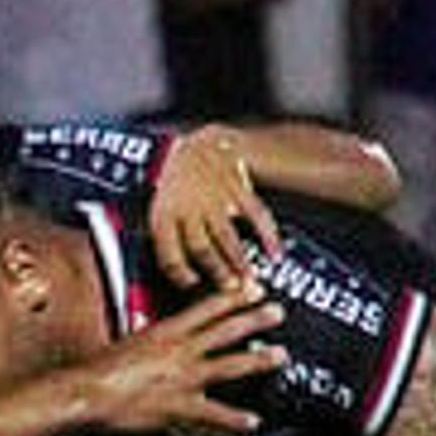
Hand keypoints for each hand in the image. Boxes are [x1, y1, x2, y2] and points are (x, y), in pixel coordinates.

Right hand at [72, 280, 281, 435]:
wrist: (86, 391)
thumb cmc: (97, 371)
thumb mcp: (126, 344)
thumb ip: (147, 341)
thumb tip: (152, 338)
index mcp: (164, 332)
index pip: (205, 307)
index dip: (232, 296)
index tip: (253, 287)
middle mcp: (179, 351)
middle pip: (225, 329)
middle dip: (255, 318)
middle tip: (278, 311)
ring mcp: (182, 378)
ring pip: (229, 365)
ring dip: (258, 360)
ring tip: (280, 356)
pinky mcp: (179, 407)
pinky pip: (214, 414)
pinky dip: (236, 419)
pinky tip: (254, 422)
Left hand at [145, 124, 281, 288]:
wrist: (198, 145)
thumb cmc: (178, 184)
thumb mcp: (160, 207)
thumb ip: (167, 237)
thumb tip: (176, 271)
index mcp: (164, 214)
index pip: (169, 253)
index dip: (180, 274)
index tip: (192, 284)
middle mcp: (189, 207)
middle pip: (202, 248)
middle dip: (217, 272)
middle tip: (230, 289)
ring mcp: (214, 198)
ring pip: (227, 237)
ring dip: (239, 262)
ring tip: (248, 280)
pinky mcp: (237, 189)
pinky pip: (255, 215)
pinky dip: (268, 236)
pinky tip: (275, 253)